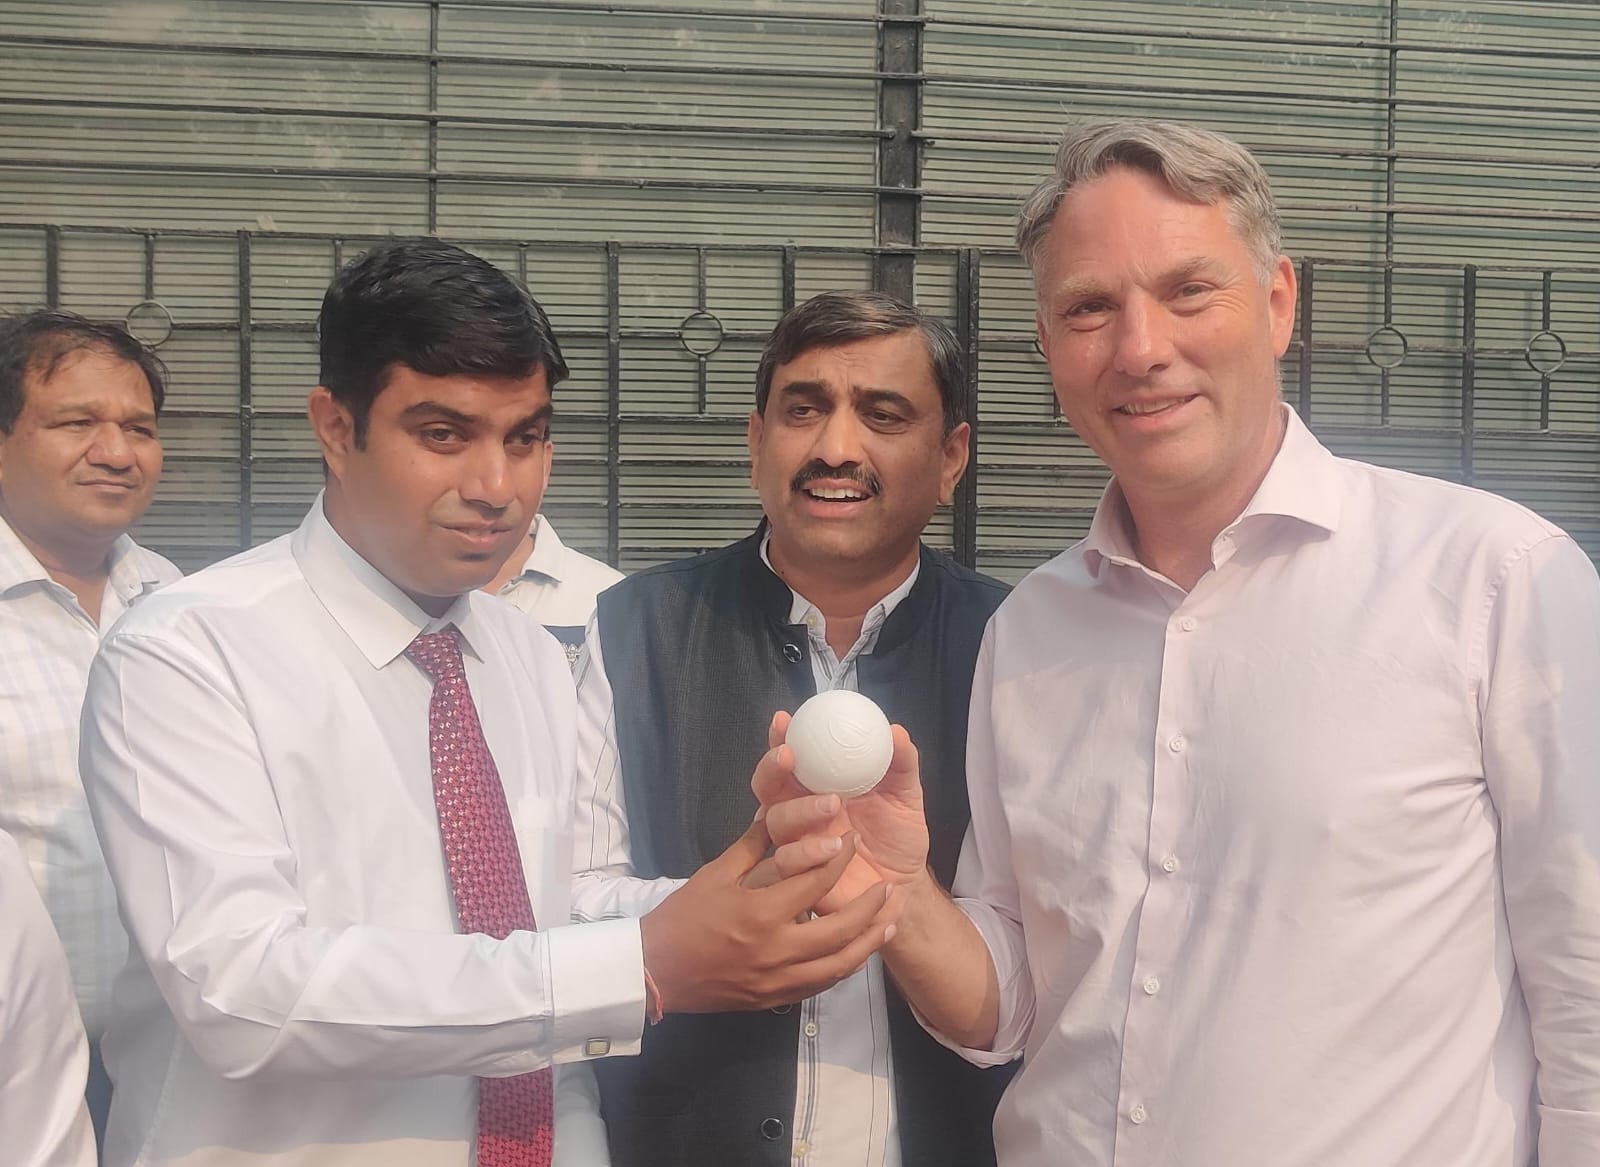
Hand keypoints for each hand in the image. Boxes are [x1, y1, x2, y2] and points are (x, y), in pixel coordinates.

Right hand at [639, 812, 898, 1013]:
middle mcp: (777, 950)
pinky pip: (821, 984)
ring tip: (891, 923)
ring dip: (869, 944)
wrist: (655, 970)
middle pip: (841, 930)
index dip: (839, 859)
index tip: (853, 842)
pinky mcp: (775, 998)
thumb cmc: (683, 917)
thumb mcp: (715, 875)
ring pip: (839, 965)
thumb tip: (776, 814)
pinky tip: (858, 953)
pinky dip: (844, 967)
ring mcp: (778, 980)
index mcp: (761, 913)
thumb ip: (751, 847)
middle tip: (889, 888)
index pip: (815, 883)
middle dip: (871, 908)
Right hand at [750, 711, 930, 914]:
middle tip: (789, 757)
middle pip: (766, 787)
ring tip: (833, 804)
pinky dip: (809, 852)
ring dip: (799, 809)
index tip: (784, 720)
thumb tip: (895, 731)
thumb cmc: (898, 836)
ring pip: (775, 822)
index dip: (781, 738)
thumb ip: (901, 763)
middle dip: (771, 769)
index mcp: (817, 786)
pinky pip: (789, 862)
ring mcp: (797, 843)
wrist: (906, 885)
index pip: (789, 759)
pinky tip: (837, 846)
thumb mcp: (905, 794)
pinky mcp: (800, 877)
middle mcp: (800, 812)